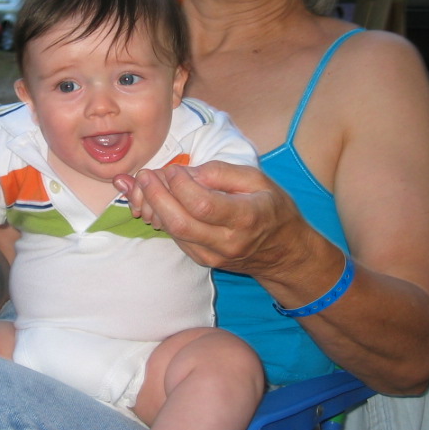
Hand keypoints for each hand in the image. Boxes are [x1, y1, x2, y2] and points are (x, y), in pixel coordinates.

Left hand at [115, 161, 310, 278]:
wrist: (283, 252)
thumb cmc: (272, 209)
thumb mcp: (258, 180)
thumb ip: (222, 173)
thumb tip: (187, 173)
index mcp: (245, 217)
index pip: (202, 204)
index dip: (181, 184)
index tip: (174, 168)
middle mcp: (227, 241)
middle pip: (180, 222)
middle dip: (156, 195)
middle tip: (145, 174)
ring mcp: (212, 256)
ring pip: (173, 231)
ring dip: (153, 206)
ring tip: (145, 184)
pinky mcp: (202, 260)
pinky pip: (175, 237)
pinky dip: (162, 217)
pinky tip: (155, 200)